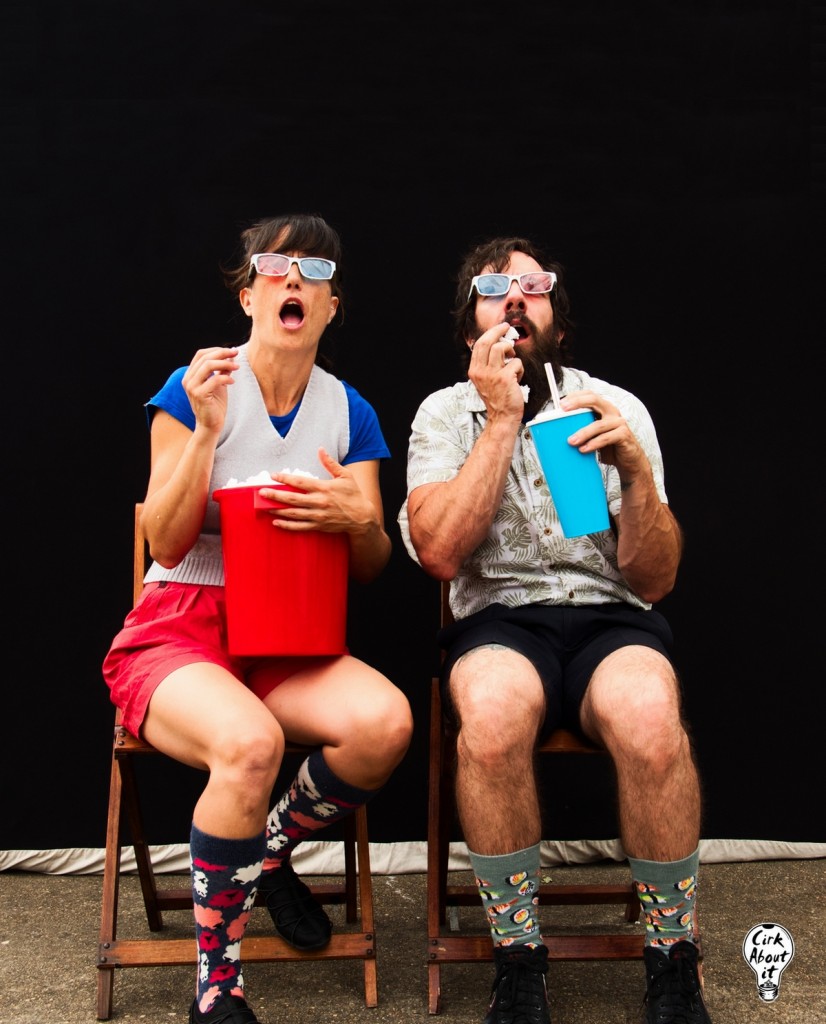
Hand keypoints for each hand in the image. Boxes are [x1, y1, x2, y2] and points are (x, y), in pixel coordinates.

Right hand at [181, 347, 238, 432]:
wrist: (210, 425)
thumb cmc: (215, 405)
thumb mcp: (219, 384)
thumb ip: (222, 370)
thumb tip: (230, 355)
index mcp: (190, 375)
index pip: (201, 354)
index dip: (217, 350)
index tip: (232, 351)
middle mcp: (188, 379)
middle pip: (205, 358)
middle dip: (223, 354)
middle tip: (236, 354)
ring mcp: (191, 387)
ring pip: (208, 366)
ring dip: (225, 364)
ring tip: (237, 367)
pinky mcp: (199, 395)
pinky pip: (214, 380)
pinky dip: (225, 378)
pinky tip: (232, 381)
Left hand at [258, 448, 375, 533]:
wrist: (362, 518)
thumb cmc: (354, 495)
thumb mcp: (345, 476)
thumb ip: (330, 463)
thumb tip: (320, 449)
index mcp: (324, 488)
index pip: (300, 482)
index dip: (285, 478)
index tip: (273, 475)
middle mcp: (319, 502)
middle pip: (292, 498)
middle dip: (275, 495)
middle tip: (261, 492)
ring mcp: (318, 515)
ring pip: (293, 513)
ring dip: (277, 510)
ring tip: (264, 506)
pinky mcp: (318, 526)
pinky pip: (299, 527)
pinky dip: (287, 525)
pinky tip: (276, 522)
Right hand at [467, 322, 524, 421]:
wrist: (502, 416)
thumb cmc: (497, 398)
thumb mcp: (485, 380)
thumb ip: (487, 364)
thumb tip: (497, 345)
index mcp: (474, 370)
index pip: (479, 345)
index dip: (490, 333)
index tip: (500, 328)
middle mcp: (480, 371)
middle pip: (487, 342)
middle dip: (498, 331)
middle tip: (507, 328)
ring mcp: (492, 375)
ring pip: (501, 348)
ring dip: (510, 351)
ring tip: (512, 360)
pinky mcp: (505, 378)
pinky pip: (516, 362)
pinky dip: (519, 368)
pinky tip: (517, 378)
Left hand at [560, 390, 649, 482]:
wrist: (628, 461)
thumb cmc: (608, 446)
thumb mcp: (593, 436)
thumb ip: (582, 429)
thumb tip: (557, 431)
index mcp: (604, 408)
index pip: (590, 395)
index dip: (575, 396)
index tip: (561, 403)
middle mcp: (612, 412)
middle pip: (595, 400)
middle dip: (577, 403)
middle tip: (563, 410)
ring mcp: (619, 423)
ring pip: (598, 424)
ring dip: (583, 432)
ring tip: (570, 441)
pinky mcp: (624, 435)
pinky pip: (606, 438)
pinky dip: (594, 444)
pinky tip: (583, 449)